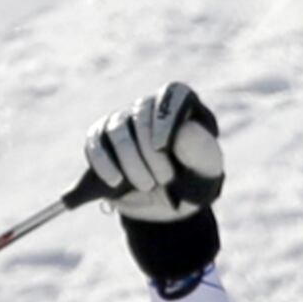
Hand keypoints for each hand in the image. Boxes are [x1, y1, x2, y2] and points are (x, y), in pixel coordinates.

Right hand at [81, 82, 225, 217]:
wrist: (169, 207)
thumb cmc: (194, 183)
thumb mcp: (207, 173)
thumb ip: (202, 151)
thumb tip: (184, 131)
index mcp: (183, 106)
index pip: (172, 94)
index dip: (165, 118)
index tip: (163, 147)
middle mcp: (151, 107)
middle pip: (142, 114)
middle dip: (150, 152)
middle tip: (164, 180)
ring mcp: (124, 121)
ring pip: (117, 130)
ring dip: (130, 161)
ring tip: (146, 185)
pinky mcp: (101, 139)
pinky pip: (95, 144)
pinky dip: (104, 163)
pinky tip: (115, 181)